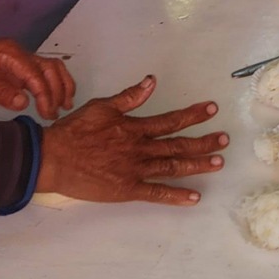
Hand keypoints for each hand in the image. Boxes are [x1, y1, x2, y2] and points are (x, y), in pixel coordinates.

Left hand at [0, 39, 74, 120]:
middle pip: (50, 68)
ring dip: (62, 85)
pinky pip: (44, 72)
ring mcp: (22, 59)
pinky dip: (56, 83)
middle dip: (57, 91)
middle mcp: (20, 53)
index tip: (48, 114)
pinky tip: (58, 98)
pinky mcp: (20, 67)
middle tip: (55, 114)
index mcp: (10, 53)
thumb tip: (24, 103)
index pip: (36, 74)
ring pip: (52, 68)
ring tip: (66, 106)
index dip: (45, 94)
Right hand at [37, 76, 226, 204]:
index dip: (193, 115)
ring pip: (172, 167)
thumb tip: (152, 82)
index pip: (170, 120)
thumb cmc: (74, 131)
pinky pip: (156, 193)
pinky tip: (194, 197)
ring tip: (218, 162)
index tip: (212, 110)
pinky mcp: (127, 189)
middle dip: (203, 141)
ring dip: (197, 165)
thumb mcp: (101, 106)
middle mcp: (140, 149)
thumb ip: (128, 97)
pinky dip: (176, 196)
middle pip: (178, 145)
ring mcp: (135, 170)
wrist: (54, 159)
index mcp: (134, 127)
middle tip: (224, 140)